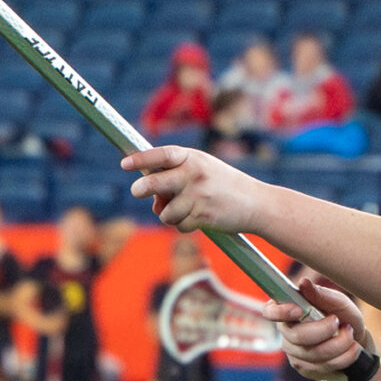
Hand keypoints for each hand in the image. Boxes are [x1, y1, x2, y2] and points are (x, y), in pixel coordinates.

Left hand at [124, 144, 267, 233]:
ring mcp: (198, 196)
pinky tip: (198, 218)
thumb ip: (174, 177)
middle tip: (137, 191)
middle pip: (155, 183)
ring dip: (170, 215)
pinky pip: (179, 225)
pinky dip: (183, 225)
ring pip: (165, 212)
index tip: (124, 164)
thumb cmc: (223, 185)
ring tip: (187, 209)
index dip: (141, 159)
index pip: (162, 155)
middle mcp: (194, 175)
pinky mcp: (202, 216)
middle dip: (141, 189)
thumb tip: (150, 197)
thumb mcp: (202, 170)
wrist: (256, 203)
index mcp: (192, 158)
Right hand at [268, 274, 373, 380]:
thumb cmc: (344, 316)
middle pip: (296, 336)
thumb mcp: (339, 302)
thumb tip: (303, 283)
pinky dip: (344, 357)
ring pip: (313, 353)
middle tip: (339, 322)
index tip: (299, 310)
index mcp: (289, 310)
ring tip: (351, 334)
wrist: (356, 341)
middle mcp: (287, 332)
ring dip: (340, 344)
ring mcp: (294, 353)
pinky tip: (353, 349)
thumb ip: (322, 294)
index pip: (270, 311)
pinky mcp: (305, 368)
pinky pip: (323, 366)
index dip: (280, 312)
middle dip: (324, 330)